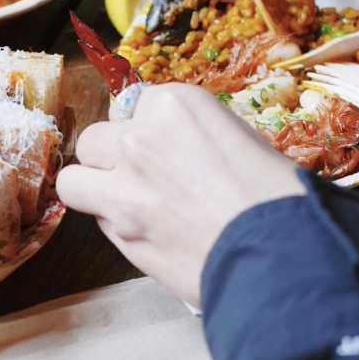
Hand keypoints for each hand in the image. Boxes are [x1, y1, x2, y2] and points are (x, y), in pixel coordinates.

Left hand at [56, 84, 302, 305]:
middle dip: (112, 156)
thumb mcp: (240, 139)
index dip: (145, 128)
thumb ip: (190, 135)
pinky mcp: (119, 231)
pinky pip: (96, 220)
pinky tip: (147, 234)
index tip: (163, 147)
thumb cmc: (279, 196)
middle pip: (95, 138)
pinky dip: (114, 226)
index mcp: (175, 105)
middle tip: (141, 177)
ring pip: (74, 178)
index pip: (133, 105)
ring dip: (94, 188)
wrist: (284, 253)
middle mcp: (139, 137)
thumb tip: (171, 146)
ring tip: (126, 204)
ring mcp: (123, 184)